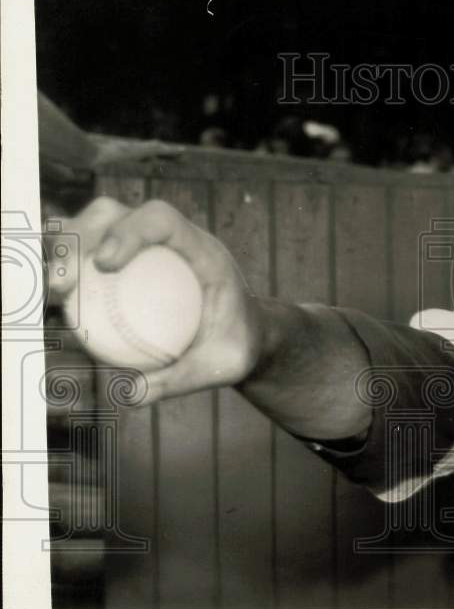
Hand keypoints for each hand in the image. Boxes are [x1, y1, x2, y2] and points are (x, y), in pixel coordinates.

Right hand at [46, 197, 262, 403]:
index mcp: (201, 250)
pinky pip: (90, 261)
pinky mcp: (129, 265)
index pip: (161, 219)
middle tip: (62, 285)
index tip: (104, 264)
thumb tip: (129, 394)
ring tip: (53, 293)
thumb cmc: (237, 348)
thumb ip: (182, 378)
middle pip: (114, 214)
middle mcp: (169, 241)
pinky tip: (54, 305)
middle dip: (79, 237)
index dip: (129, 230)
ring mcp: (146, 249)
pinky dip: (69, 274)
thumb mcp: (224, 366)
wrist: (245, 337)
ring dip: (64, 251)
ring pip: (93, 231)